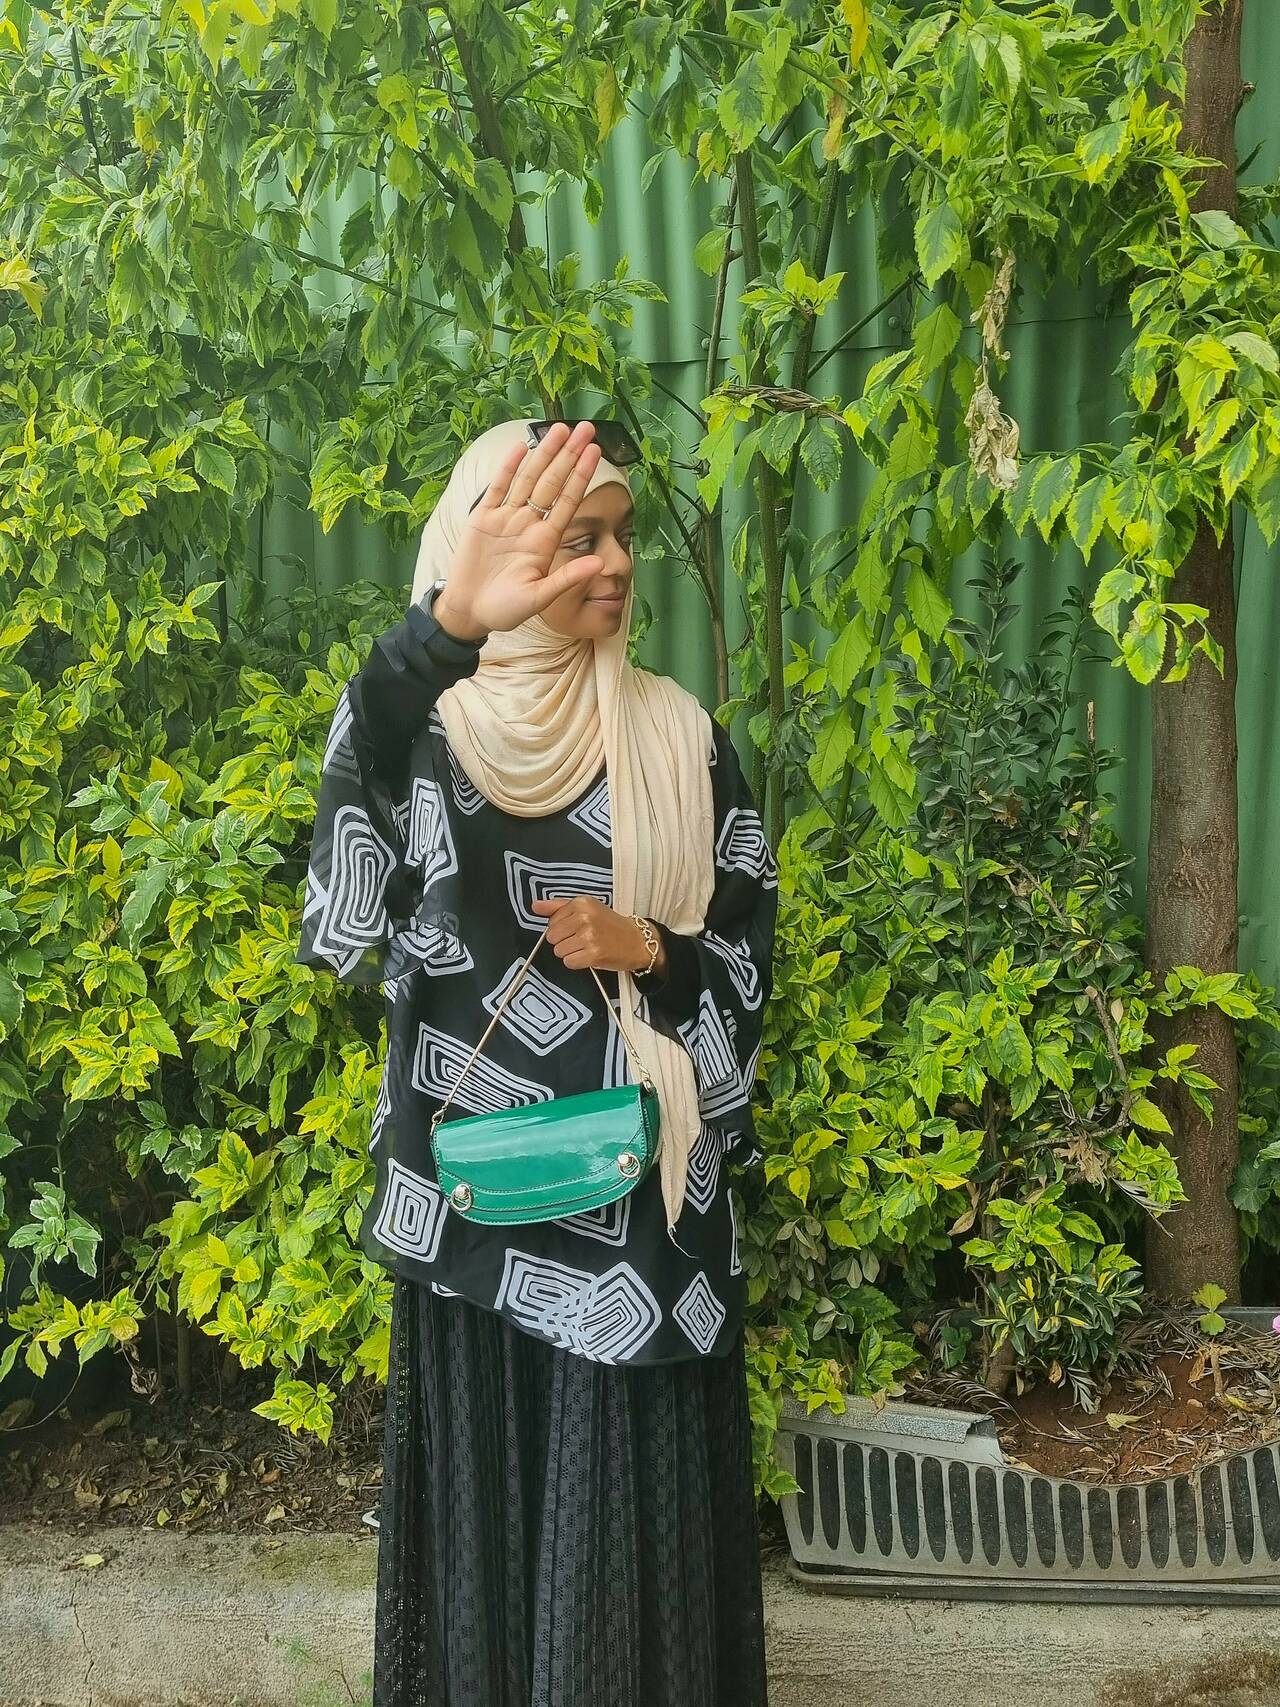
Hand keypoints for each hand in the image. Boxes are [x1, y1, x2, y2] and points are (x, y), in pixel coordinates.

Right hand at [433, 421, 606, 641]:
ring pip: (528, 479)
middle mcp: (529, 524)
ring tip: (559, 429)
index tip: (596, 452)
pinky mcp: (482, 518)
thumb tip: (599, 565)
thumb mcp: (540, 598)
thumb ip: (567, 579)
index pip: (568, 501)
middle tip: (586, 428)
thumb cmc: (505, 609)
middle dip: (569, 455)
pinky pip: (498, 488)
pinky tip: (521, 447)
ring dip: (544, 454)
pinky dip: (508, 468)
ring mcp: (506, 518)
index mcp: (546, 541)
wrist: (469, 611)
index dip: (581, 476)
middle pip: (552, 482)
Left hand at [529, 896, 665, 974]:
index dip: (562, 928)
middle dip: (564, 941)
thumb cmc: (610, 925)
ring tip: (587, 947)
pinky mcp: (593, 954)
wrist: (637, 941)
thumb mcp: (586, 908)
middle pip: (552, 937)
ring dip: (571, 953)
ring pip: (559, 951)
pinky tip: (589, 956)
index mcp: (581, 903)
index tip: (578, 928)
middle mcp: (584, 917)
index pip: (552, 921)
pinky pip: (569, 962)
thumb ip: (558, 907)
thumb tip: (534, 906)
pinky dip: (577, 962)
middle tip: (583, 939)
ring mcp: (589, 936)